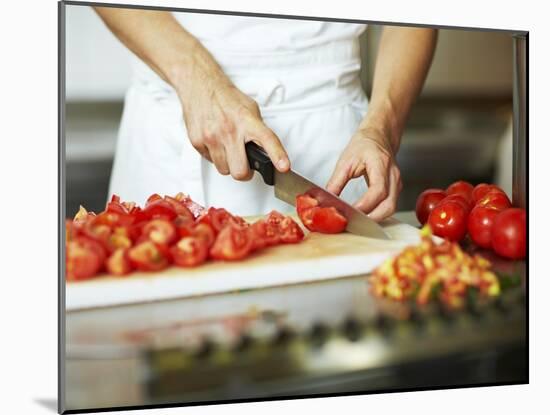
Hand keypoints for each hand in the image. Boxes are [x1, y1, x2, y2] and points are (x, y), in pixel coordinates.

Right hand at [175, 63, 289, 179]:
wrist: (200, 85)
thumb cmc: (227, 98)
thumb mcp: (250, 109)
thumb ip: (258, 130)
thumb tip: (267, 151)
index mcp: (247, 120)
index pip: (267, 139)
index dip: (277, 155)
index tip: (284, 167)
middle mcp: (229, 130)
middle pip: (240, 171)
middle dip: (244, 173)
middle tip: (246, 165)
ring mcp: (211, 137)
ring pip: (224, 170)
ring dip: (229, 164)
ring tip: (229, 150)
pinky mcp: (197, 141)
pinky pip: (210, 161)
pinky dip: (215, 156)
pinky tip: (216, 143)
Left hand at [326, 128, 401, 221]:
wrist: (378, 137)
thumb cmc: (363, 145)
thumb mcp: (345, 161)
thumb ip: (336, 182)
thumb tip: (326, 200)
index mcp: (380, 164)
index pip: (378, 190)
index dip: (366, 204)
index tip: (352, 211)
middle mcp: (393, 175)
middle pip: (389, 204)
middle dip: (372, 217)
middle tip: (355, 222)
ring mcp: (396, 183)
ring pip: (391, 207)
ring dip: (376, 218)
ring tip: (358, 221)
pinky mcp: (395, 189)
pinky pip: (389, 205)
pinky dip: (378, 213)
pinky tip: (365, 215)